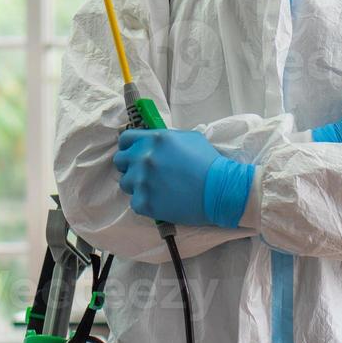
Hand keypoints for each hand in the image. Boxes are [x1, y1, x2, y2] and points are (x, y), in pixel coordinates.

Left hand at [114, 128, 252, 227]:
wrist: (221, 189)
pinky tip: (161, 201)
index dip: (129, 146)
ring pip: (126, 183)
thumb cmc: (209, 162)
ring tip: (157, 189)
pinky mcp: (144, 202)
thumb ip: (165, 139)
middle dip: (130, 166)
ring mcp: (142, 181)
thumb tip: (154, 141)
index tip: (134, 153)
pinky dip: (146, 203)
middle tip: (146, 173)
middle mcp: (143, 158)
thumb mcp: (189, 138)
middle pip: (120, 161)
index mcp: (154, 139)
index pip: (125, 139)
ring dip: (138, 185)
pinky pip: (135, 203)